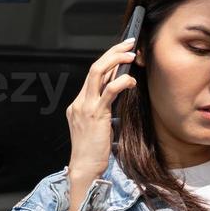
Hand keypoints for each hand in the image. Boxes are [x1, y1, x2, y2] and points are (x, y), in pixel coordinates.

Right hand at [65, 35, 138, 187]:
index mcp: (77, 104)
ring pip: (98, 73)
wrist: (84, 168)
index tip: (122, 51)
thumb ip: (104, 107)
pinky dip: (122, 82)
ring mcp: (85, 107)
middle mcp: (79, 102)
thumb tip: (120, 90)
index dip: (108, 60)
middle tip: (129, 42)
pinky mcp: (96, 114)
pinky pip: (109, 91)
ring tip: (132, 54)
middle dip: (112, 52)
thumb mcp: (97, 125)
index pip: (93, 75)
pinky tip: (131, 81)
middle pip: (94, 68)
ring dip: (116, 59)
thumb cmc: (93, 151)